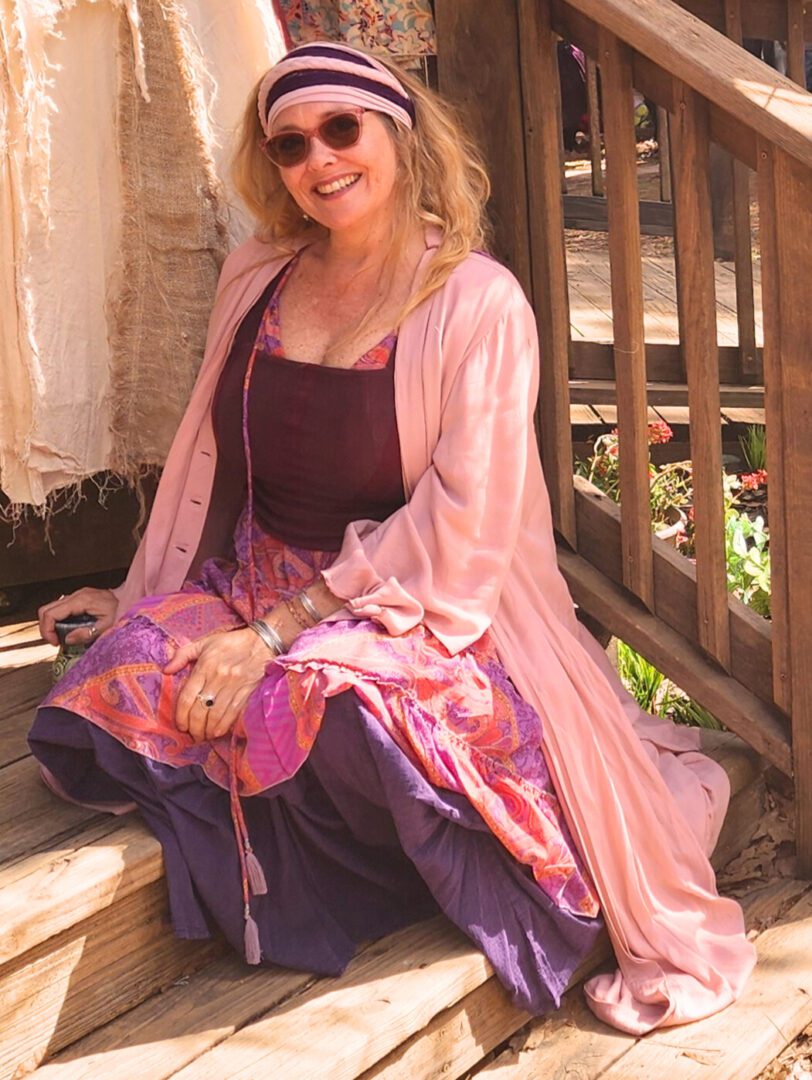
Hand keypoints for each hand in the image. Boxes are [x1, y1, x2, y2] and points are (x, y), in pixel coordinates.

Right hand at [39, 587, 117, 646]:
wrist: (132, 599)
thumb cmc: (123, 611)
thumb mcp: (107, 626)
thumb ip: (87, 633)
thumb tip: (67, 639)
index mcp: (81, 600)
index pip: (51, 613)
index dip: (47, 630)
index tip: (55, 643)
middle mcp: (76, 595)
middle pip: (46, 609)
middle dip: (46, 628)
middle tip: (55, 642)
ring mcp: (78, 595)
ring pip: (52, 608)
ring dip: (52, 624)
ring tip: (62, 637)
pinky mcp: (80, 598)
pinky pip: (62, 607)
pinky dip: (59, 619)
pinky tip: (69, 629)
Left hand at [165, 627, 273, 741]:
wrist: (262, 642)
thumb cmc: (231, 643)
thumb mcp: (204, 643)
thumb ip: (183, 655)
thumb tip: (166, 670)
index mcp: (205, 666)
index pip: (187, 697)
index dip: (181, 716)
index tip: (180, 725)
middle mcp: (218, 677)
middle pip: (200, 710)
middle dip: (193, 727)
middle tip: (191, 734)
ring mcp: (234, 686)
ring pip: (215, 715)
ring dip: (207, 730)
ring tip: (203, 735)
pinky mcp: (247, 692)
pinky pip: (233, 714)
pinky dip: (223, 726)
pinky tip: (217, 732)